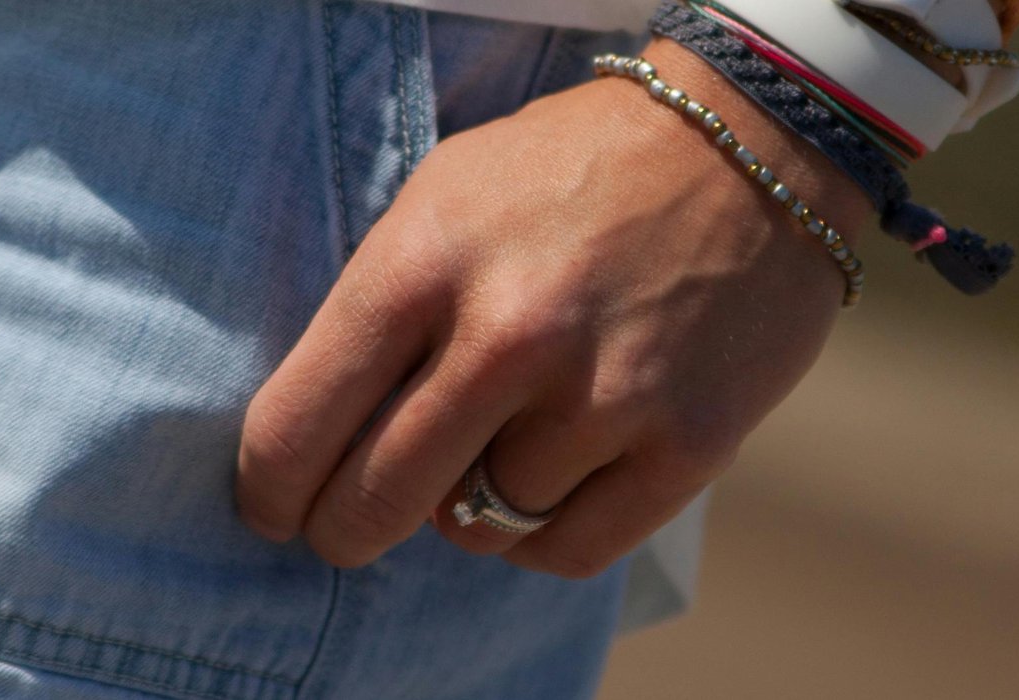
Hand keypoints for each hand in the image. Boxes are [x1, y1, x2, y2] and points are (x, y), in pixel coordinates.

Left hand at [234, 40, 874, 575]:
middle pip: (373, 501)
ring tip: (491, 446)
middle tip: (343, 528)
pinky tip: (545, 480)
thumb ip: (375, 310)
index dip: (268, 488)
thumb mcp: (439, 199)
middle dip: (342, 530)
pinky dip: (540, 534)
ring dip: (466, 507)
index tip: (270, 506)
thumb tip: (311, 437)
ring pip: (477, 527)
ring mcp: (603, 395)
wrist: (750, 143)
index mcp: (423, 262)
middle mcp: (508, 335)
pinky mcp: (688, 444)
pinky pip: (566, 551)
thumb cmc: (566, 174)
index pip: (298, 424)